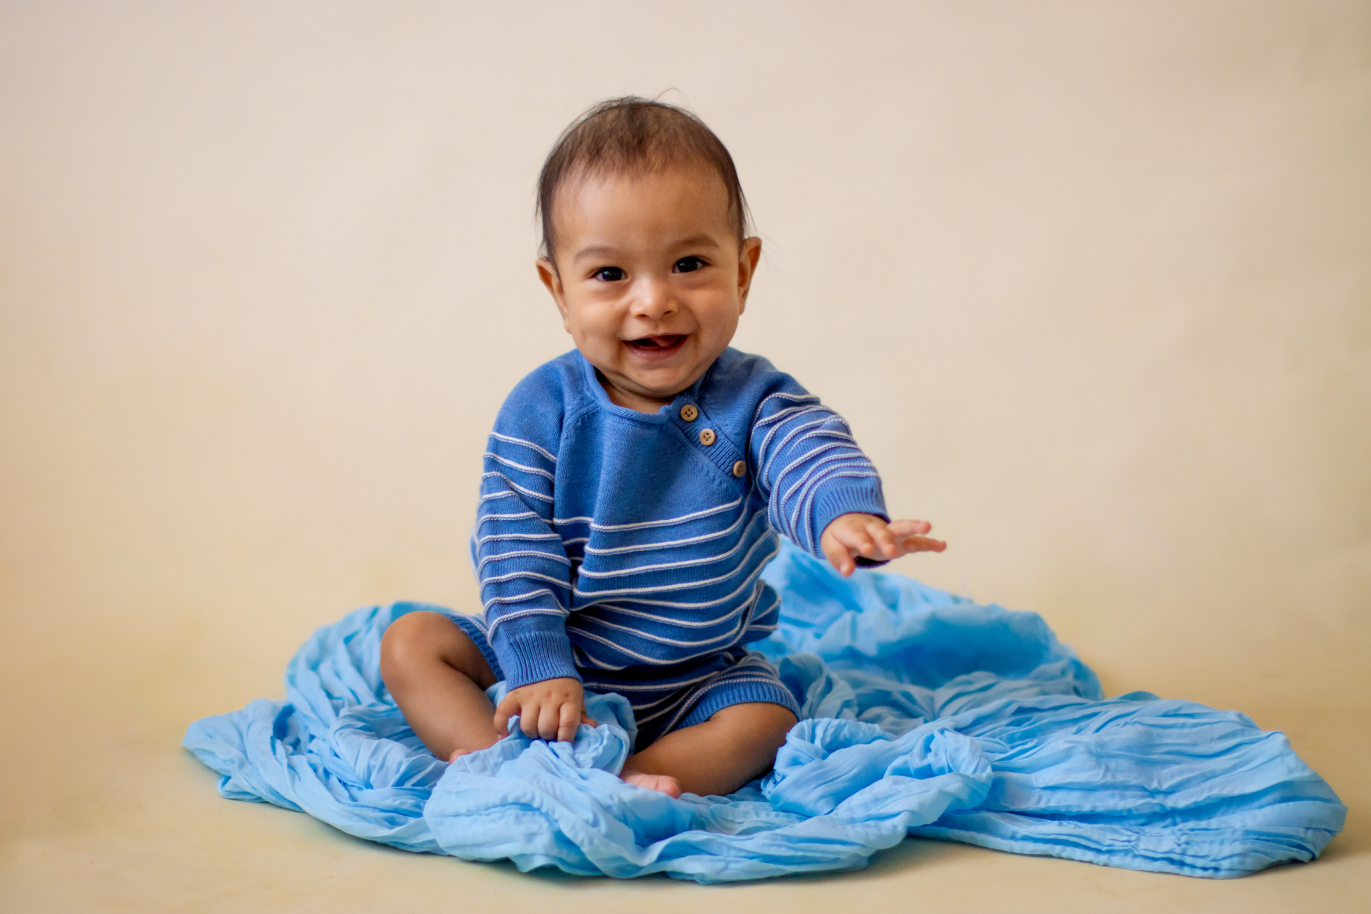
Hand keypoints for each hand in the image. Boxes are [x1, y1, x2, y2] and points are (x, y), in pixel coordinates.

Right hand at [493, 677, 597, 742]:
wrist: (544, 662)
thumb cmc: (563, 688)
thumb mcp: (576, 698)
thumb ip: (581, 715)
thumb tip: (591, 728)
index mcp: (568, 698)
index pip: (568, 723)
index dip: (565, 738)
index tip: (563, 743)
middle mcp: (549, 697)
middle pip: (546, 728)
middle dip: (548, 736)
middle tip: (548, 733)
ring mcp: (530, 696)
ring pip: (528, 726)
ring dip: (531, 732)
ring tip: (535, 729)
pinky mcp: (513, 696)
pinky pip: (503, 714)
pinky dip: (501, 727)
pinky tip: (504, 735)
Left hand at [820, 513, 946, 576]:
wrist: (849, 522)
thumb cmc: (840, 537)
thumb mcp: (831, 546)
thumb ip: (838, 558)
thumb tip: (847, 572)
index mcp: (854, 530)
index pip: (858, 536)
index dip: (862, 541)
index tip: (866, 548)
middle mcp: (874, 529)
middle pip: (881, 532)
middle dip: (886, 540)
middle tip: (891, 551)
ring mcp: (889, 533)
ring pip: (901, 528)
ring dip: (914, 527)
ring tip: (928, 527)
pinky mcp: (900, 539)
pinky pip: (915, 540)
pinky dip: (928, 542)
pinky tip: (942, 545)